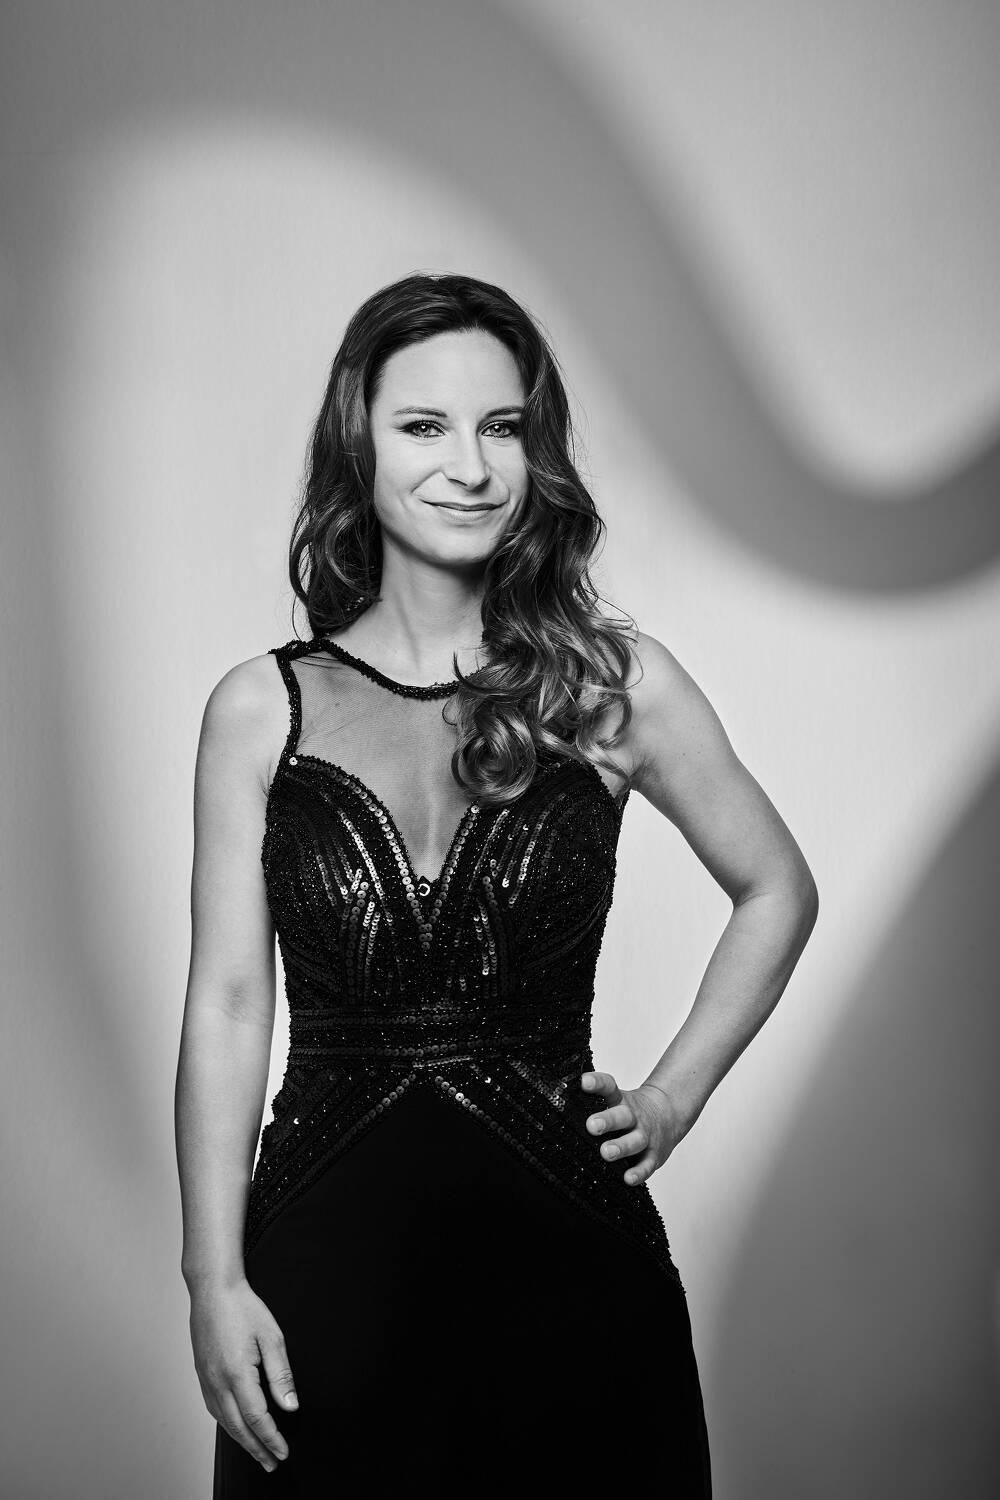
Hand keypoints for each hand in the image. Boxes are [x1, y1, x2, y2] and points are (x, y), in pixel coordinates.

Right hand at [188, 1277, 298, 1472]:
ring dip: (241, 1441)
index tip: (283, 1452)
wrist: (213, 1289)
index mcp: (237, 1374)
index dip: (272, 1439)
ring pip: (223, 1421)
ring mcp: (206, 1379)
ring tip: (257, 1453)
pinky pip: (214, 1409)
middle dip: (257, 1449)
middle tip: (272, 1463)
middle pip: (238, 1427)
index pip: (257, 1418)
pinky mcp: (201, 1374)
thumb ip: (281, 1375)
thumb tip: (290, 1406)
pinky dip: (227, 1425)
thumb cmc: (244, 1308)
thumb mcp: (272, 1337)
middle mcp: (217, 1382)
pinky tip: (235, 1427)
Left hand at [581, 1071, 684, 1186]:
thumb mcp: (616, 1100)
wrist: (670, 1113)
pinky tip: (628, 1178)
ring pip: (634, 1140)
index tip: (583, 1082)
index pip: (609, 1087)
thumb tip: (556, 1106)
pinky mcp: (654, 1155)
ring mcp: (645, 1135)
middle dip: (607, 1120)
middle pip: (622, 1115)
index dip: (597, 1083)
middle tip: (591, 1125)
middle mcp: (634, 1116)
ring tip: (606, 1152)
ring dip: (621, 1147)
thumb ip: (593, 1104)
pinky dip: (638, 1172)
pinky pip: (646, 1165)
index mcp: (621, 1100)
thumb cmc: (632, 1111)